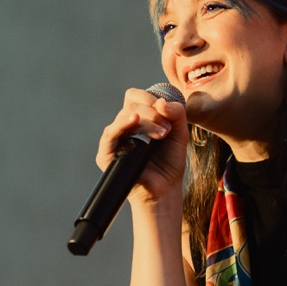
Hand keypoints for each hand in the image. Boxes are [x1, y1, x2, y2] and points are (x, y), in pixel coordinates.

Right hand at [96, 86, 188, 202]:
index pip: (135, 96)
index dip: (150, 97)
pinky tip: (134, 120)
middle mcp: (123, 126)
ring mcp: (115, 139)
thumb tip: (160, 101)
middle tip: (167, 129)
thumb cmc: (170, 161)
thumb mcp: (179, 133)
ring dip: (147, 122)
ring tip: (162, 135)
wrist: (165, 188)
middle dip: (153, 113)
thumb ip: (177, 113)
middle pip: (132, 104)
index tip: (167, 111)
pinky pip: (110, 134)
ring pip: (125, 117)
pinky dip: (122, 125)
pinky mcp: (107, 154)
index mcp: (137, 118)